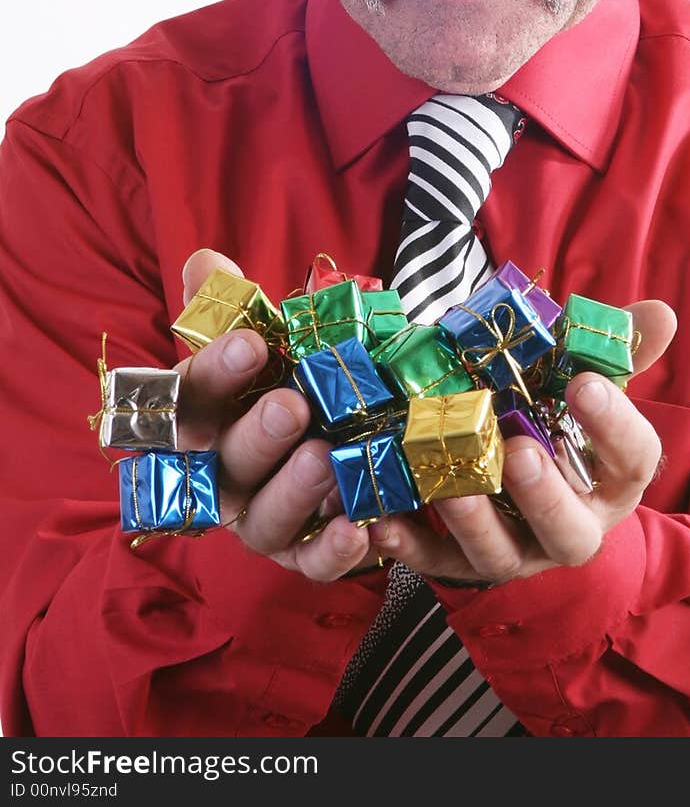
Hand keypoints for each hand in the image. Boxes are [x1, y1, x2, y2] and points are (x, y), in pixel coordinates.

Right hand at [173, 249, 372, 578]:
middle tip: (294, 406)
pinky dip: (335, 551)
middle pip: (226, 462)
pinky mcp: (301, 555)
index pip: (191, 396)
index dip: (215, 371)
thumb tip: (205, 262)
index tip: (251, 343)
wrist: (323, 433)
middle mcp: (220, 476)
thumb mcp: (261, 337)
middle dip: (259, 435)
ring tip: (329, 457)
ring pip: (266, 518)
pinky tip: (363, 527)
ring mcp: (258, 520)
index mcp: (201, 421)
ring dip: (296, 490)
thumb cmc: (278, 380)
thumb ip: (230, 302)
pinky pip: (313, 564)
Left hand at [365, 299, 676, 584]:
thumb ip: (618, 349)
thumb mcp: (590, 384)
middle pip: (569, 530)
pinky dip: (410, 545)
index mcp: (612, 480)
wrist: (530, 482)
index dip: (613, 425)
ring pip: (500, 554)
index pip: (633, 460)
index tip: (583, 383)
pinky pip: (437, 563)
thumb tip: (659, 314)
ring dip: (473, 523)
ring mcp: (519, 549)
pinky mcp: (465, 561)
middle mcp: (572, 525)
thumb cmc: (563, 423)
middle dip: (543, 495)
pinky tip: (382, 520)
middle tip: (518, 452)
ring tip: (447, 486)